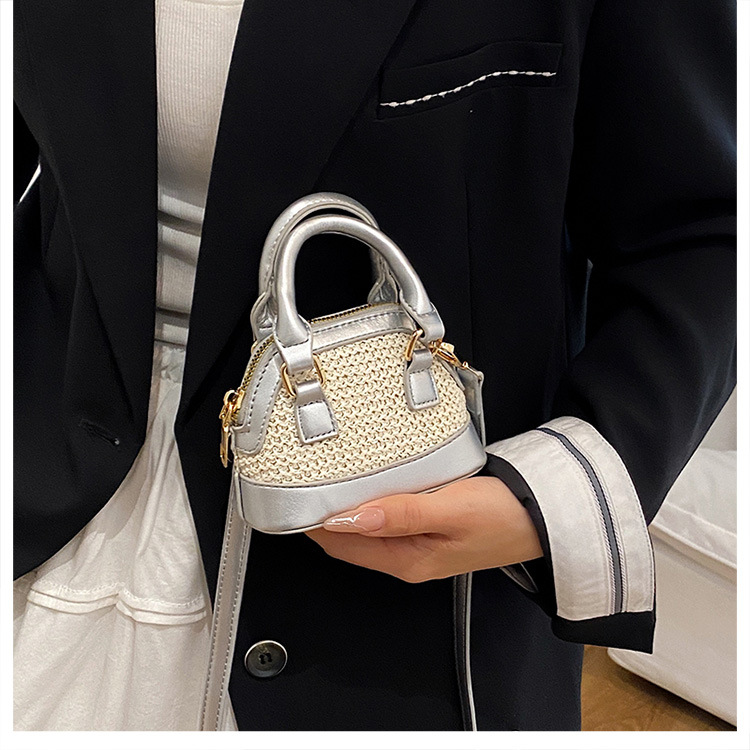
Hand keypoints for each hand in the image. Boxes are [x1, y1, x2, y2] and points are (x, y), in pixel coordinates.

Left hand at [305, 476, 543, 582]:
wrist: (542, 517)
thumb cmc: (501, 516)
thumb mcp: (449, 511)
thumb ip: (399, 514)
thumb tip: (348, 518)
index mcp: (406, 560)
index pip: (342, 545)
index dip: (313, 523)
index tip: (293, 493)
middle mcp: (407, 557)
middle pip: (349, 538)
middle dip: (323, 514)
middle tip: (304, 476)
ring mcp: (418, 544)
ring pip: (366, 526)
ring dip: (346, 505)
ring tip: (327, 473)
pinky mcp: (429, 528)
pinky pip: (386, 516)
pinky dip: (370, 499)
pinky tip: (367, 479)